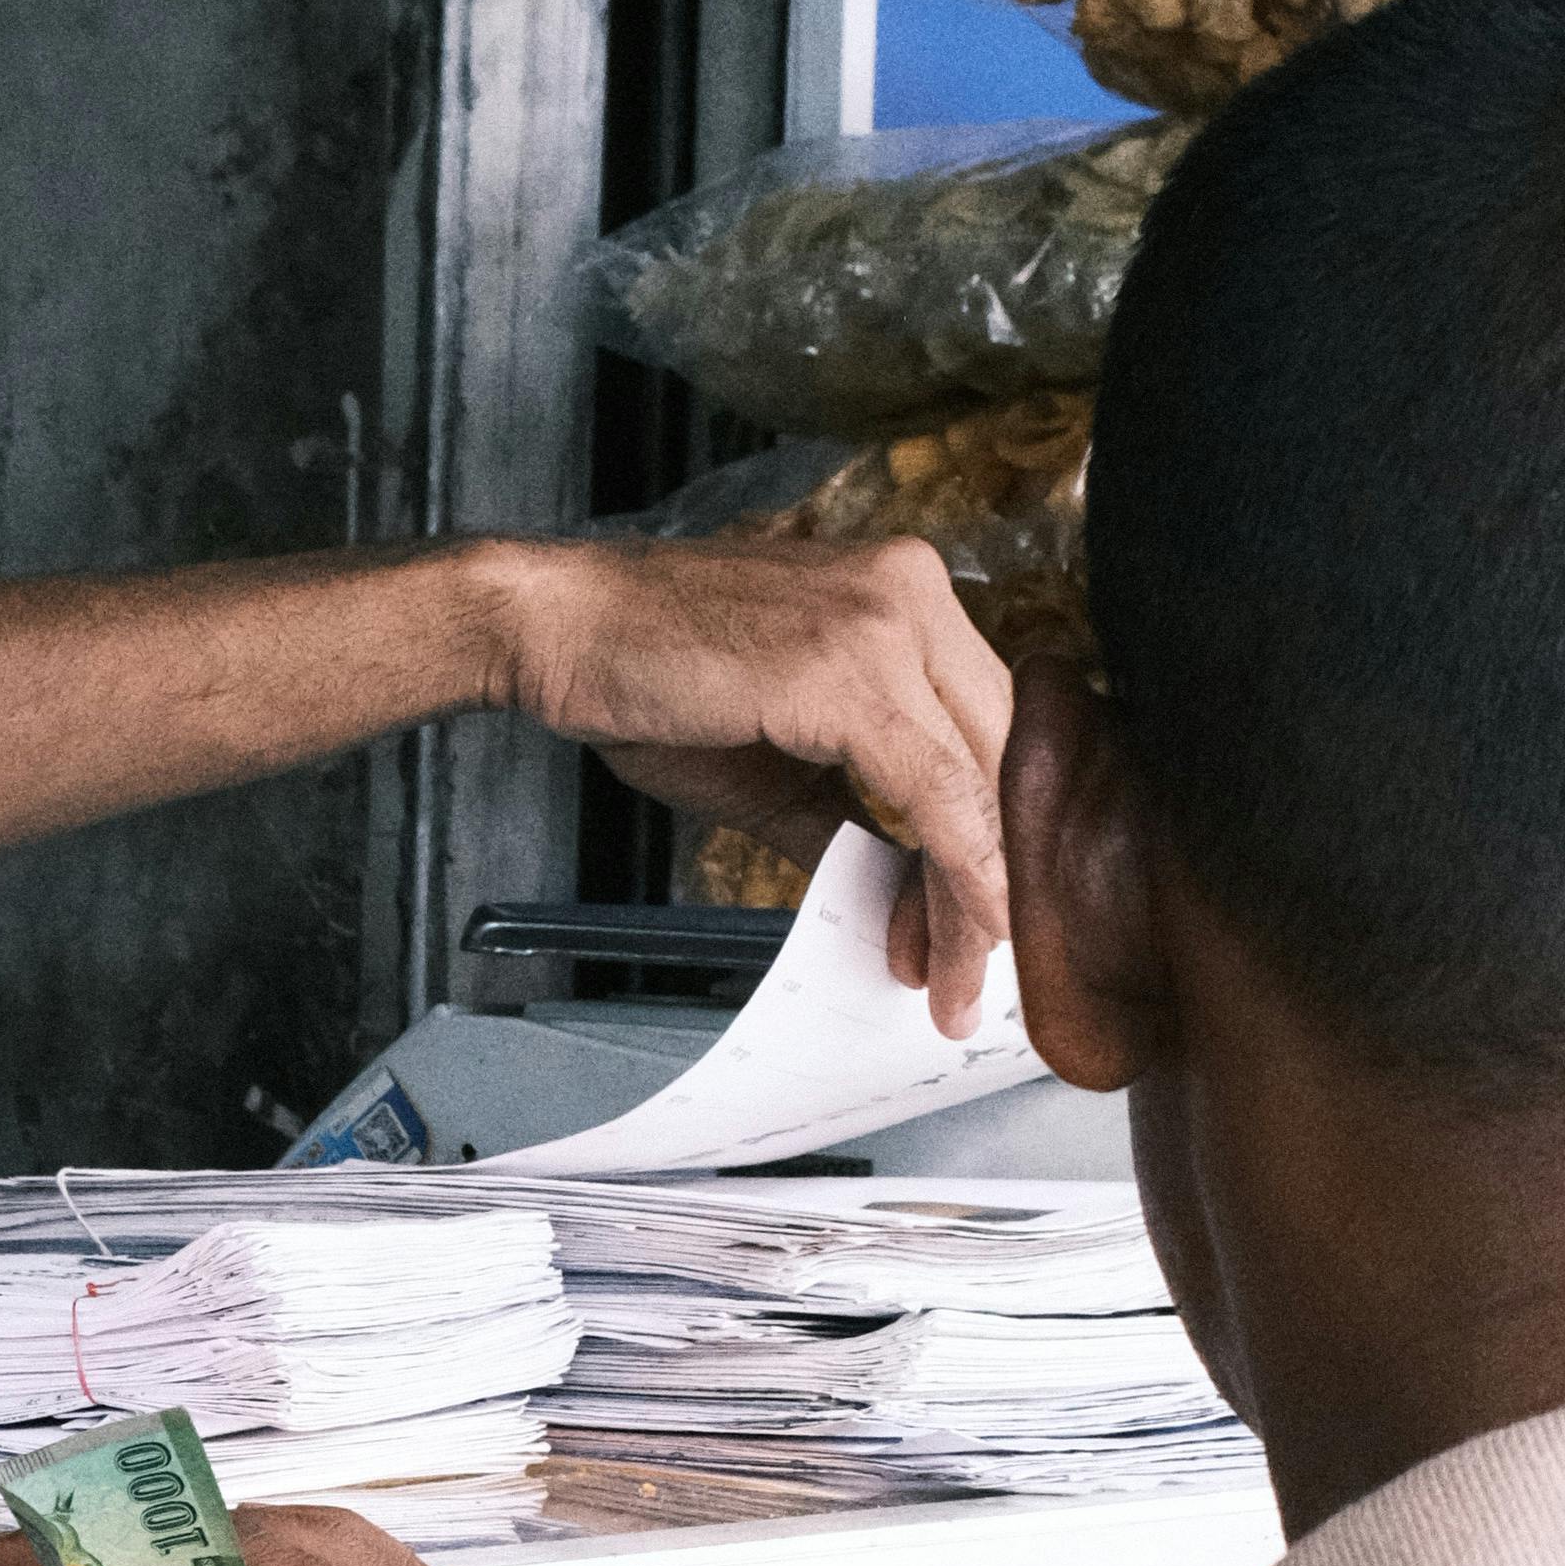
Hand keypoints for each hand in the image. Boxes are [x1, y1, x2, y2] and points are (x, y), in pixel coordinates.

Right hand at [480, 531, 1014, 1033]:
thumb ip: (850, 815)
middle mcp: (916, 591)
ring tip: (956, 974)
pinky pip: (937, 790)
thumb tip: (904, 894)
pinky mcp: (852, 669)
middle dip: (998, 874)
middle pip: (1005, 753)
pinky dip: (957, 869)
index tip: (974, 921)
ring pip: (981, 778)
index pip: (987, 728)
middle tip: (971, 969)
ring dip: (977, 892)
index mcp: (908, 595)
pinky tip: (954, 929)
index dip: (991, 834)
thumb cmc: (649, 674)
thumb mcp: (775, 758)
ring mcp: (889, 620)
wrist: (559, 626)